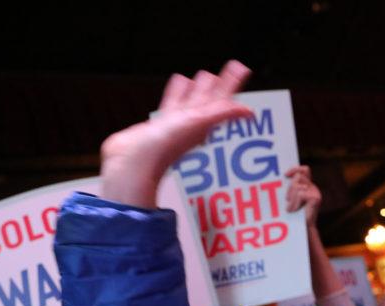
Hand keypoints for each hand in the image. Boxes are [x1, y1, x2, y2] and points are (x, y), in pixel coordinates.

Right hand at [100, 62, 252, 207]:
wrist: (134, 160)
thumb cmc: (165, 146)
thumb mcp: (198, 123)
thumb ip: (222, 113)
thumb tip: (249, 112)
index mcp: (203, 119)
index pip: (223, 96)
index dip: (232, 82)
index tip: (242, 69)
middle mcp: (192, 120)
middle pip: (211, 95)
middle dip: (221, 82)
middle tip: (234, 67)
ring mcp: (176, 121)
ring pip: (191, 97)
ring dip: (199, 86)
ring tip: (206, 76)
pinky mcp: (160, 121)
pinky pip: (172, 101)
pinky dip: (177, 91)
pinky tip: (179, 85)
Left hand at [285, 166, 321, 228]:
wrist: (301, 230)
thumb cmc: (293, 215)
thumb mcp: (289, 198)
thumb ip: (289, 188)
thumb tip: (282, 178)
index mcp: (307, 185)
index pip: (304, 170)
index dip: (295, 169)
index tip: (285, 175)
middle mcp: (313, 187)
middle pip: (298, 177)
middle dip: (289, 189)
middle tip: (287, 200)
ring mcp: (315, 192)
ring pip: (298, 186)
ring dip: (291, 198)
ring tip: (290, 208)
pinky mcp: (316, 198)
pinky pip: (300, 194)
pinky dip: (294, 203)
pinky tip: (294, 210)